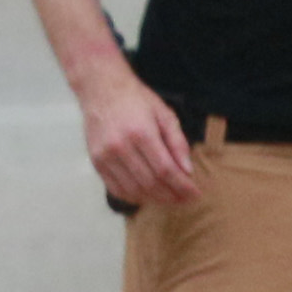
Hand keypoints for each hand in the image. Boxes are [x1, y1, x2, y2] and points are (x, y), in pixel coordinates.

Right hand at [75, 63, 201, 208]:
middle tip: (186, 200)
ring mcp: (105, 156)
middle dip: (171, 196)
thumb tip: (187, 170)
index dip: (182, 186)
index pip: (165, 170)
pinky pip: (115, 188)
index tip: (195, 194)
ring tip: (171, 200)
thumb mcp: (165, 114)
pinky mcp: (95, 162)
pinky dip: (133, 197)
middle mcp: (121, 147)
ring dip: (154, 199)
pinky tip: (148, 197)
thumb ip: (178, 142)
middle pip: (150, 183)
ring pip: (133, 189)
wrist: (102, 90)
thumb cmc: (138, 100)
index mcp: (141, 133)